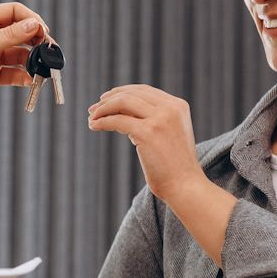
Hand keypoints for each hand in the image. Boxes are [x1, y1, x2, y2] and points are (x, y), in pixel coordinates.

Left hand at [0, 2, 48, 113]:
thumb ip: (11, 35)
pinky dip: (22, 76)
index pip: (13, 12)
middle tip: (47, 50)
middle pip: (19, 33)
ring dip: (30, 60)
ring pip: (18, 54)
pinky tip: (28, 80)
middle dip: (34, 41)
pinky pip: (12, 73)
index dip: (30, 19)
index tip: (43, 31)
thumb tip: (35, 24)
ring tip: (40, 68)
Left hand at [87, 84, 204, 202]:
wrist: (185, 186)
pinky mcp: (148, 133)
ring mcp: (160, 119)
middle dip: (109, 99)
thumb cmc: (175, 167)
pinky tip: (93, 126)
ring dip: (103, 109)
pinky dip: (102, 121)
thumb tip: (122, 115)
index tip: (106, 98)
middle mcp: (170, 108)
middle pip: (132, 94)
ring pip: (123, 103)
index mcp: (178, 106)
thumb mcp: (169, 134)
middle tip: (93, 109)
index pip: (144, 90)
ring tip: (91, 118)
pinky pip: (117, 121)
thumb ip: (153, 121)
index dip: (122, 92)